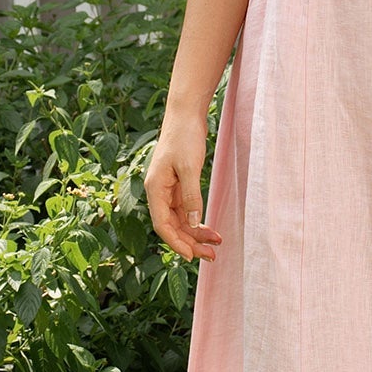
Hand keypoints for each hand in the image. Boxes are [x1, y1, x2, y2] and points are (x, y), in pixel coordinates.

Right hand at [145, 112, 223, 261]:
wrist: (185, 114)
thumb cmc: (185, 137)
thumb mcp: (190, 167)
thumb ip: (191, 196)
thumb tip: (193, 223)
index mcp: (155, 188)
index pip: (162, 225)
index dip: (176, 243)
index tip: (192, 256)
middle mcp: (158, 192)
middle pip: (171, 226)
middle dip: (190, 243)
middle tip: (211, 256)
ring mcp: (168, 189)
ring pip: (180, 220)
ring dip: (195, 234)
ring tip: (216, 245)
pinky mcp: (178, 185)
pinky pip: (185, 210)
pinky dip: (197, 221)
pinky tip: (209, 229)